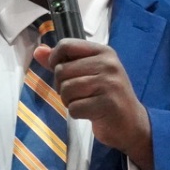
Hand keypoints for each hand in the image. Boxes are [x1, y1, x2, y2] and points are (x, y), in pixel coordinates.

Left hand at [36, 40, 153, 169]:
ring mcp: (109, 84)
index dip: (55, 59)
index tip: (61, 72)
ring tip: (84, 102)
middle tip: (77, 94)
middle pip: (62, 70)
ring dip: (69, 101)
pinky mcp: (106, 104)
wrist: (132, 123)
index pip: (66, 45)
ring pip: (66, 89)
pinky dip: (77, 113)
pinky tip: (90, 113)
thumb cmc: (107, 96)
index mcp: (103, 52)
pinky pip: (74, 108)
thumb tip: (38, 51)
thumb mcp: (88, 73)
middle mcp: (108, 64)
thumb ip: (63, 61)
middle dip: (62, 86)